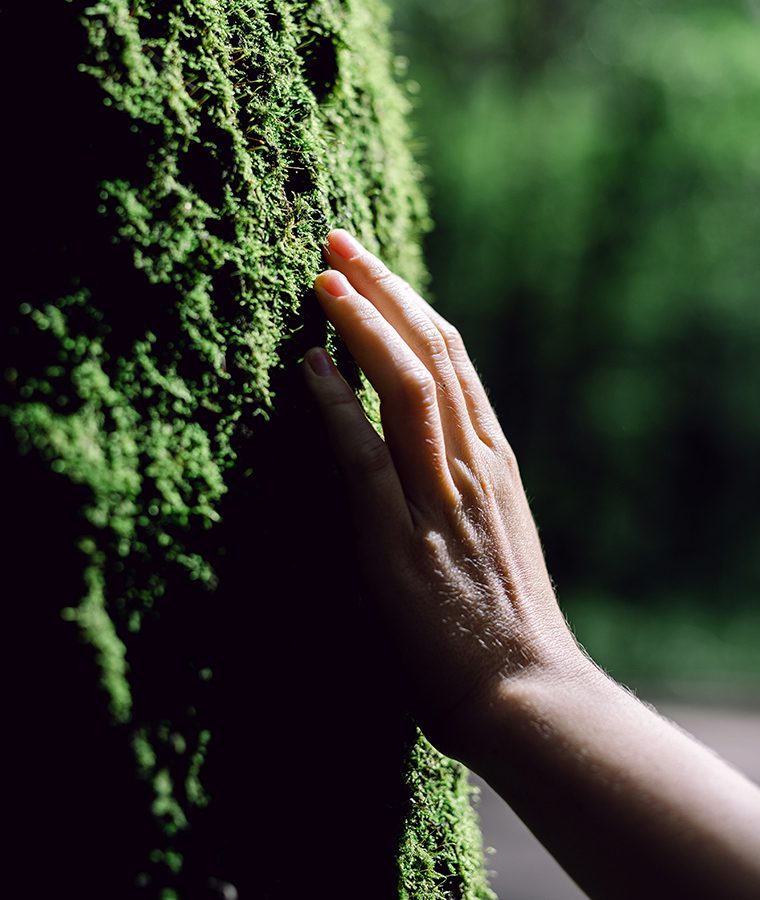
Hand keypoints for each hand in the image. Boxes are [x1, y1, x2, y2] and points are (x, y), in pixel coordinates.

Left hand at [302, 229, 583, 759]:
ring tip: (322, 276)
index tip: (376, 272)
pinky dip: (336, 402)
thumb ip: (468, 488)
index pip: (454, 361)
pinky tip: (309, 364)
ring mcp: (440, 494)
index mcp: (494, 460)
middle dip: (384, 289)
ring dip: (362, 322)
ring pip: (406, 382)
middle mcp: (473, 462)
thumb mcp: (497, 537)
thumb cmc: (508, 626)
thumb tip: (430, 456)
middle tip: (340, 244)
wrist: (527, 693)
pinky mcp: (401, 537)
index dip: (412, 307)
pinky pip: (365, 453)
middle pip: (430, 350)